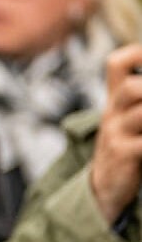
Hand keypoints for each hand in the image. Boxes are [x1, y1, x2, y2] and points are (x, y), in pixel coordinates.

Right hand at [90, 44, 141, 223]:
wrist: (102, 188)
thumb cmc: (125, 149)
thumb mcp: (127, 120)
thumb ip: (138, 102)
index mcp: (115, 101)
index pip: (116, 64)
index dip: (137, 54)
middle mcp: (113, 113)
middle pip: (133, 87)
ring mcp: (117, 134)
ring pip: (141, 113)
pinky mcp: (124, 154)